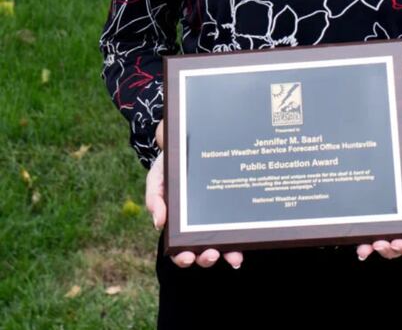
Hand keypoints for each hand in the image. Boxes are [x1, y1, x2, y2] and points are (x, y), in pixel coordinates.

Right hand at [146, 120, 243, 269]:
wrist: (189, 144)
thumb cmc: (169, 166)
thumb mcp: (157, 178)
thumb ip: (154, 198)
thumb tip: (159, 223)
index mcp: (178, 224)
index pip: (179, 248)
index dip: (183, 257)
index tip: (187, 257)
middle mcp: (198, 226)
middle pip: (202, 252)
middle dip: (206, 258)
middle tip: (211, 255)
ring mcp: (216, 219)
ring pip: (222, 244)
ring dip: (227, 253)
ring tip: (234, 257)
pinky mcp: (230, 208)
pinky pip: (237, 225)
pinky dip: (241, 237)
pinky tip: (247, 240)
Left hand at [355, 124, 401, 260]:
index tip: (397, 243)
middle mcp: (399, 212)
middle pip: (393, 241)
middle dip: (386, 249)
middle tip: (379, 245)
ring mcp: (382, 206)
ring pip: (376, 234)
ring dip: (370, 245)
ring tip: (364, 248)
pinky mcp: (368, 197)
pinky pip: (363, 216)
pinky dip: (357, 229)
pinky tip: (350, 232)